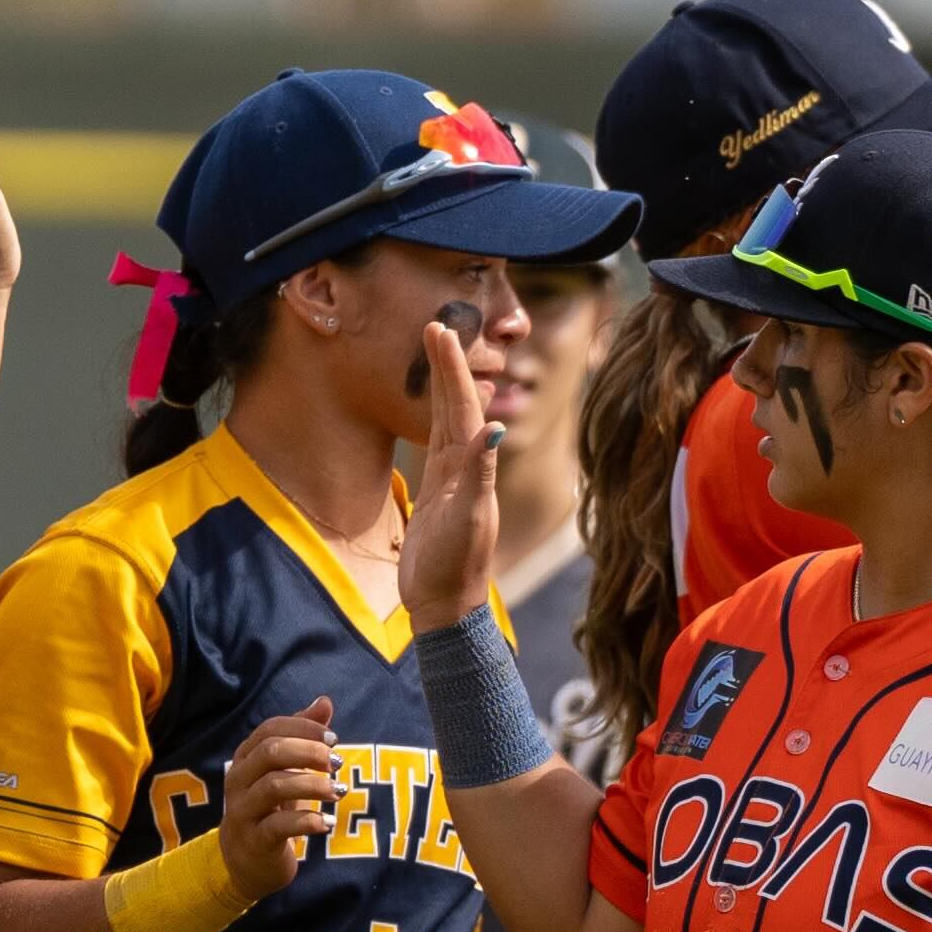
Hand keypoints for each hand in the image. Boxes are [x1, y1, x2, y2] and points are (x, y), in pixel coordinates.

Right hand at [220, 698, 340, 897]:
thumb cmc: (270, 808)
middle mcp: (238, 780)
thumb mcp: (286, 771)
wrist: (245, 861)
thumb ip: (303, 736)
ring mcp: (243, 811)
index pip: (270, 729)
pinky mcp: (254, 840)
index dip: (303, 729)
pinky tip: (327, 823)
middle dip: (308, 752)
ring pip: (274, 787)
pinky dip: (307, 822)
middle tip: (338, 762)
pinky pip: (279, 826)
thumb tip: (324, 702)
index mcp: (246, 758)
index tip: (334, 739)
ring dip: (313, 786)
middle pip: (270, 752)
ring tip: (339, 792)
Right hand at [402, 307, 505, 623]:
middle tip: (436, 327)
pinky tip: (437, 409)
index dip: (452, 369)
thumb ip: (479, 473)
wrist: (447, 604)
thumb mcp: (468, 517)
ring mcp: (452, 480)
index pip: (463, 407)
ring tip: (436, 353)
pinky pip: (437, 445)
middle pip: (455, 405)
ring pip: (446, 420)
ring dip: (442, 386)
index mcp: (472, 467)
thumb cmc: (458, 566)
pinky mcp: (437, 495)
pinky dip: (435, 420)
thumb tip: (496, 427)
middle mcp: (465, 467)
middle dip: (446, 366)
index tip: (441, 333)